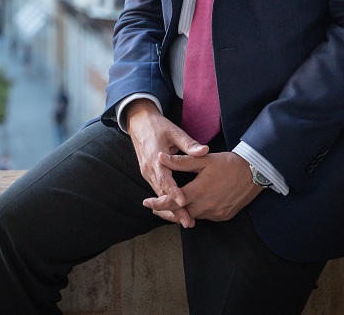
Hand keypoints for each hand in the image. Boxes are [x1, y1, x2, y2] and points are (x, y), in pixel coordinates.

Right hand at [122, 100, 208, 228]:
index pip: (165, 179)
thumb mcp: (174, 131)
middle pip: (161, 193)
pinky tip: (176, 211)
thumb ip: (189, 144)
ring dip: (170, 209)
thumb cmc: (158, 126)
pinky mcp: (148, 173)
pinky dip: (166, 201)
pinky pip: (157, 190)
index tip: (183, 201)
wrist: (138, 122)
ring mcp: (147, 172)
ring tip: (185, 221)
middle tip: (188, 222)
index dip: (173, 191)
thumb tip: (205, 151)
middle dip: (174, 209)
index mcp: (156, 158)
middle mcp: (149, 169)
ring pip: (158, 194)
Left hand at [146, 150, 262, 222]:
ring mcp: (216, 213)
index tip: (147, 202)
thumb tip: (161, 157)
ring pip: (193, 217)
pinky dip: (195, 213)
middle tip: (154, 209)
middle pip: (180, 215)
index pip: (172, 202)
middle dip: (165, 212)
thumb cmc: (229, 164)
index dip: (158, 203)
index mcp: (199, 191)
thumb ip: (181, 161)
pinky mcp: (224, 216)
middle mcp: (207, 206)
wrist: (255, 174)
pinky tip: (190, 207)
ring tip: (168, 209)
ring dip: (180, 214)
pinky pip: (205, 217)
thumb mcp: (204, 160)